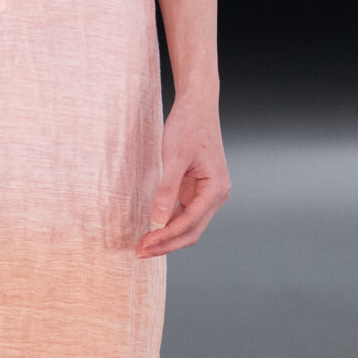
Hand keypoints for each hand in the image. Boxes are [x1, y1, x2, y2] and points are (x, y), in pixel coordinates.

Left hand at [137, 93, 228, 256]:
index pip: (190, 223)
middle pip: (191, 231)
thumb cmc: (188, 126)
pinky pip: (183, 214)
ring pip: (188, 226)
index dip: (166, 237)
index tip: (145, 244)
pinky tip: (152, 230)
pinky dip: (168, 224)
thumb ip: (166, 190)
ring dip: (167, 237)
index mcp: (215, 188)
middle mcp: (216, 194)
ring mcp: (208, 193)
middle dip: (166, 243)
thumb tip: (157, 221)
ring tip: (143, 246)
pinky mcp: (197, 190)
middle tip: (140, 252)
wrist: (196, 105)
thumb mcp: (173, 158)